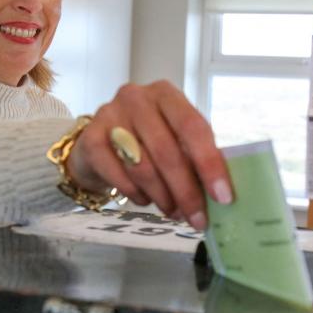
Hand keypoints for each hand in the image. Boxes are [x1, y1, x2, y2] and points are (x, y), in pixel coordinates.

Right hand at [66, 81, 232, 229]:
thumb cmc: (145, 141)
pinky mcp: (89, 139)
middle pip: (167, 151)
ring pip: (142, 167)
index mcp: (166, 94)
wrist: (96, 144)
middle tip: (198, 218)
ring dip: (163, 197)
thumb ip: (194, 156)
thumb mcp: (174, 138)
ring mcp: (109, 116)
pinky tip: (145, 200)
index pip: (193, 127)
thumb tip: (220, 194)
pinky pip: (118, 176)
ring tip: (173, 211)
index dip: (210, 164)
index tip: (223, 196)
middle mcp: (137, 98)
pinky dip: (136, 194)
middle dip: (186, 191)